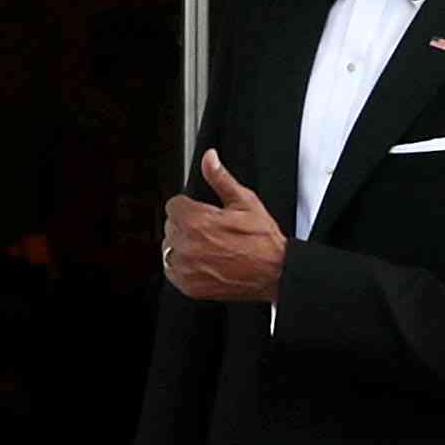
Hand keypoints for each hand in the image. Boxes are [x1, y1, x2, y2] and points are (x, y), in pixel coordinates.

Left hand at [161, 150, 288, 302]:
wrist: (275, 272)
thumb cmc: (263, 240)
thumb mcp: (244, 202)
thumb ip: (220, 178)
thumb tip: (210, 158)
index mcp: (197, 221)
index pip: (173, 205)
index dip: (189, 206)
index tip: (202, 212)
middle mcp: (187, 245)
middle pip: (171, 226)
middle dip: (187, 225)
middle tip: (210, 231)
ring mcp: (187, 268)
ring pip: (169, 249)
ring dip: (183, 246)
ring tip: (207, 247)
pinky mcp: (189, 286)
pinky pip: (172, 271)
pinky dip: (183, 266)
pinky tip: (203, 262)